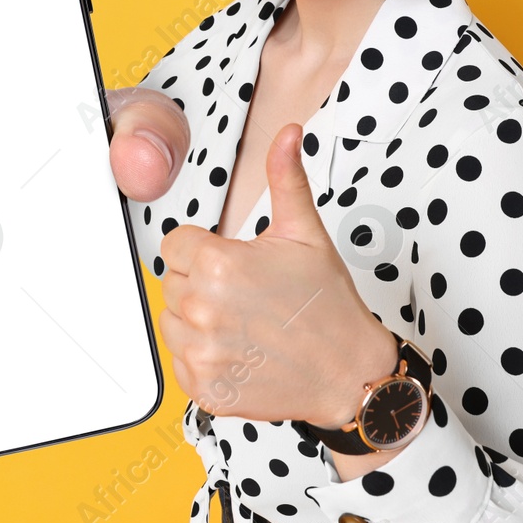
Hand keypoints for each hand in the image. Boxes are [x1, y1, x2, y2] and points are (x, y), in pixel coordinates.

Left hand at [159, 123, 392, 426]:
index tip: (233, 262)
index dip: (205, 249)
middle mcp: (203, 310)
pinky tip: (239, 350)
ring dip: (198, 320)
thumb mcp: (306, 233)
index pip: (174, 244)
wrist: (350, 372)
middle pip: (173, 280)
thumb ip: (285, 178)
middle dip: (203, 282)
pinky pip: (180, 360)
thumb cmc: (329, 305)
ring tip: (243, 322)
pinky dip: (203, 356)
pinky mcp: (203, 388)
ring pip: (172, 320)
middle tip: (247, 294)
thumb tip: (288, 134)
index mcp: (219, 265)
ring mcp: (201, 353)